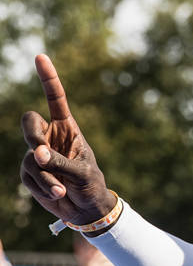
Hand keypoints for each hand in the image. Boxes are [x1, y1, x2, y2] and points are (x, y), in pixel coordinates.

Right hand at [20, 55, 114, 224]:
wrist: (86, 208)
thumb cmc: (90, 185)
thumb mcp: (81, 172)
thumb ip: (59, 161)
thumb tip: (34, 154)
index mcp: (67, 128)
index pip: (56, 99)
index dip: (48, 78)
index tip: (41, 57)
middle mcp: (49, 137)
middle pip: (29, 123)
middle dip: (32, 135)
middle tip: (41, 152)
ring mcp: (35, 154)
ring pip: (29, 158)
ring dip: (46, 177)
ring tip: (63, 189)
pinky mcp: (29, 173)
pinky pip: (29, 177)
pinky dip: (43, 188)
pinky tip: (57, 195)